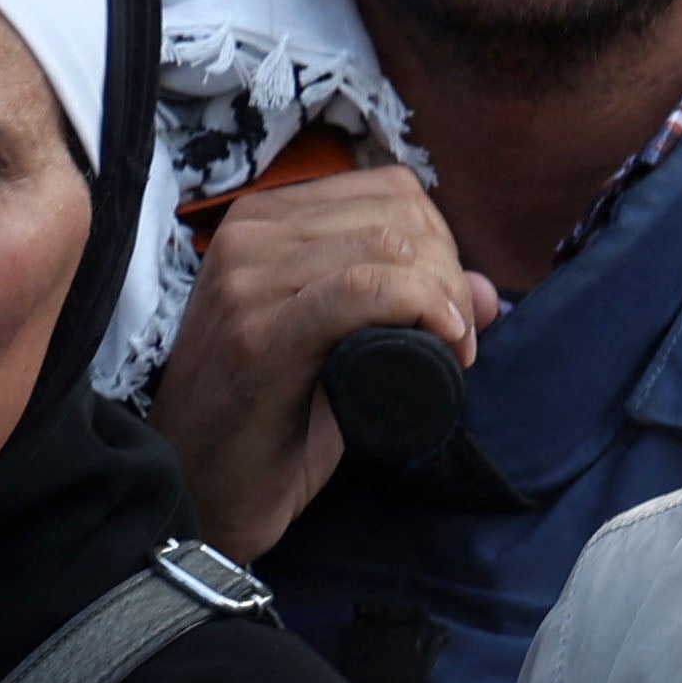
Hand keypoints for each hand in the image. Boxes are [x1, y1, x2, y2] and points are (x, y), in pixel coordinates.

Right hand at [142, 165, 500, 560]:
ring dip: (444, 298)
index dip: (442, 244)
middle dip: (450, 275)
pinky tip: (443, 347)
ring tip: (450, 352)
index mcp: (263, 221)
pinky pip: (360, 290)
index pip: (389, 190)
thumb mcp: (337, 347)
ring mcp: (247, 280)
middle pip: (397, 216)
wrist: (196, 492)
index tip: (452, 310)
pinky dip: (420, 308)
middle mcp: (248, 235)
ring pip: (388, 246)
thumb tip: (485, 291)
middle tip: (458, 340)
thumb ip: (401, 306)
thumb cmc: (267, 422)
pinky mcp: (258, 335)